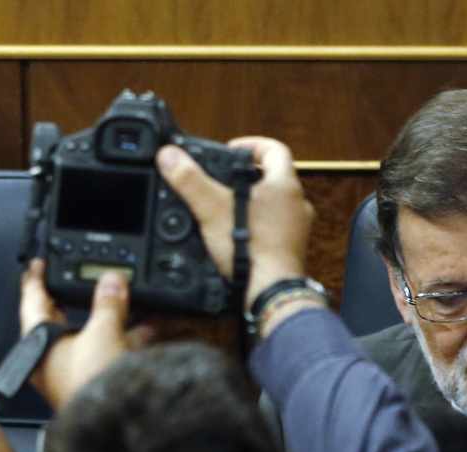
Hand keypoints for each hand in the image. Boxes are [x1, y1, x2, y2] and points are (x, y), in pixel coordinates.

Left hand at [21, 259, 150, 410]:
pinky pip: (109, 351)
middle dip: (77, 297)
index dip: (35, 278)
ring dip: (109, 316)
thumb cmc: (90, 388)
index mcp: (39, 344)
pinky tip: (146, 326)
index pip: (31, 301)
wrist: (111, 427)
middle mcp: (51, 359)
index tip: (37, 263)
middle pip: (61, 317)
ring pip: (89, 334)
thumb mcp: (103, 332)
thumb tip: (112, 280)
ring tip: (126, 296)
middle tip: (83, 275)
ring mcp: (74, 371)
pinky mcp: (95, 381)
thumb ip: (109, 302)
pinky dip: (125, 337)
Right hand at [156, 137, 313, 315]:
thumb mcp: (212, 208)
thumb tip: (169, 155)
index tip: (232, 150)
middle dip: (248, 176)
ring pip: (276, 205)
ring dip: (254, 203)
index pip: (274, 149)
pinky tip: (239, 235)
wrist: (271, 291)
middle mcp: (297, 204)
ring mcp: (297, 229)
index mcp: (285, 185)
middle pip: (274, 177)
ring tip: (228, 208)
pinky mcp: (290, 250)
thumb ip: (190, 180)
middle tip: (225, 180)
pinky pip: (275, 229)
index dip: (252, 144)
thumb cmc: (252, 249)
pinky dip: (258, 227)